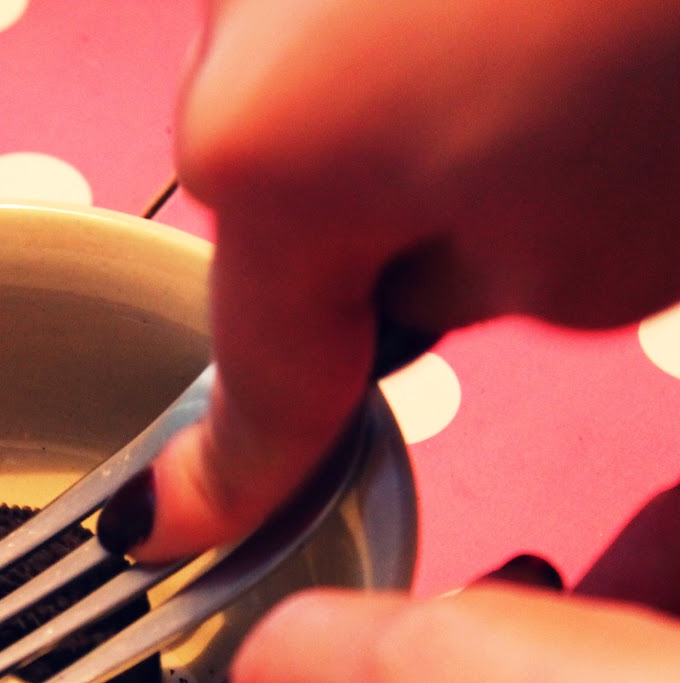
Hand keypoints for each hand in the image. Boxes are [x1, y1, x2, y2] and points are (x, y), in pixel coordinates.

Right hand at [106, 0, 679, 561]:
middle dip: (415, 218)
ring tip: (588, 32)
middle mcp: (237, 22)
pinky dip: (448, 14)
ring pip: (336, 84)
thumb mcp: (620, 246)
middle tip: (581, 157)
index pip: (261, 368)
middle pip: (303, 200)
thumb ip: (469, 300)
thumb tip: (426, 263)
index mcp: (277, 145)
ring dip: (446, 94)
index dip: (229, 474)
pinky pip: (361, 1)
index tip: (168, 523)